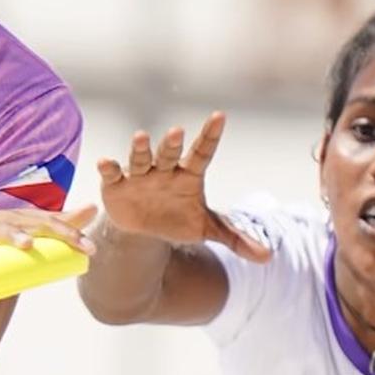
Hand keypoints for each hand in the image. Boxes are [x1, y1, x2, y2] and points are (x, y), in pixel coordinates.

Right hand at [97, 112, 270, 260]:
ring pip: (141, 158)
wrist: (145, 231)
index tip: (219, 116)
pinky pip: (113, 173)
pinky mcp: (117, 184)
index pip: (202, 152)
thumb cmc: (179, 220)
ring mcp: (141, 175)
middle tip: (178, 132)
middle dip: (172, 144)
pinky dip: (109, 167)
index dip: (210, 135)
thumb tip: (268, 257)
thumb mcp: (207, 229)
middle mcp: (165, 169)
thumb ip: (236, 239)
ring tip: (141, 137)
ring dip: (140, 149)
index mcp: (189, 175)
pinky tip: (106, 162)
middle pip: (170, 153)